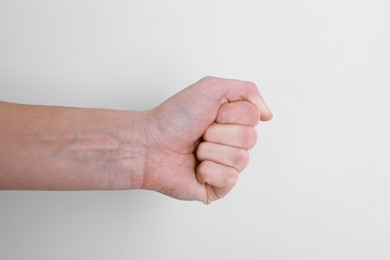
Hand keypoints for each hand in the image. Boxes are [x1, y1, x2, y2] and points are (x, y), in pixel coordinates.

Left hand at [141, 76, 271, 202]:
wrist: (150, 144)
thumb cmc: (175, 117)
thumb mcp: (211, 88)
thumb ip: (246, 90)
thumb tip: (268, 114)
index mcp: (232, 121)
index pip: (253, 117)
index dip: (229, 114)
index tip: (210, 114)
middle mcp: (232, 143)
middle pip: (250, 138)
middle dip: (219, 133)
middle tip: (200, 133)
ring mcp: (226, 165)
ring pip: (241, 159)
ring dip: (211, 151)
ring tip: (195, 150)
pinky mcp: (218, 187)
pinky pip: (230, 179)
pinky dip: (209, 171)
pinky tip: (196, 168)